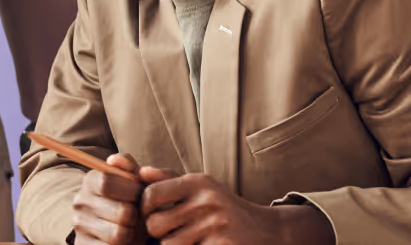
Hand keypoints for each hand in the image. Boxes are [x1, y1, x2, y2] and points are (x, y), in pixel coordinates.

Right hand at [71, 153, 146, 244]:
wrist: (120, 233)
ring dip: (131, 234)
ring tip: (130, 229)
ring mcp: (80, 225)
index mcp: (90, 180)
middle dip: (136, 216)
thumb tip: (116, 159)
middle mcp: (80, 201)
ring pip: (119, 234)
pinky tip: (122, 242)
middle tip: (137, 216)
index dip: (131, 191)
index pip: (107, 183)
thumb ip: (129, 169)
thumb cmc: (129, 203)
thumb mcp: (132, 184)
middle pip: (121, 211)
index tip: (139, 195)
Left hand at [138, 167, 334, 244]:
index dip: (145, 209)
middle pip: (156, 224)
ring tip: (182, 241)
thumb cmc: (226, 207)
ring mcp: (215, 226)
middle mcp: (206, 201)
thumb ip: (169, 179)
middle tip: (167, 233)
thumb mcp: (202, 187)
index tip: (152, 215)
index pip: (151, 194)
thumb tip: (141, 172)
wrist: (269, 230)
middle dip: (156, 233)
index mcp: (197, 182)